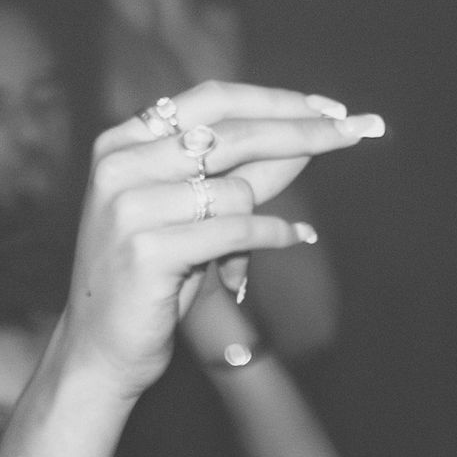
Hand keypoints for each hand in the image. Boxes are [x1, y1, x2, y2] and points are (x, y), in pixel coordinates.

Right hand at [55, 82, 379, 405]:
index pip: (213, 100)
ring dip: (267, 214)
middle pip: (231, 132)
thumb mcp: (189, 218)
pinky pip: (234, 231)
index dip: (276, 100)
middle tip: (357, 129)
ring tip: (278, 235)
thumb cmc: (149, 286)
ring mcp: (129, 208)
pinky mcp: (147, 250)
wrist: (99, 356)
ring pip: (233, 188)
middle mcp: (119, 166)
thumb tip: (305, 139)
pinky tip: (294, 240)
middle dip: (302, 130)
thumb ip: (236, 176)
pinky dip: (271, 237)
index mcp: (122, 143)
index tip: (329, 107)